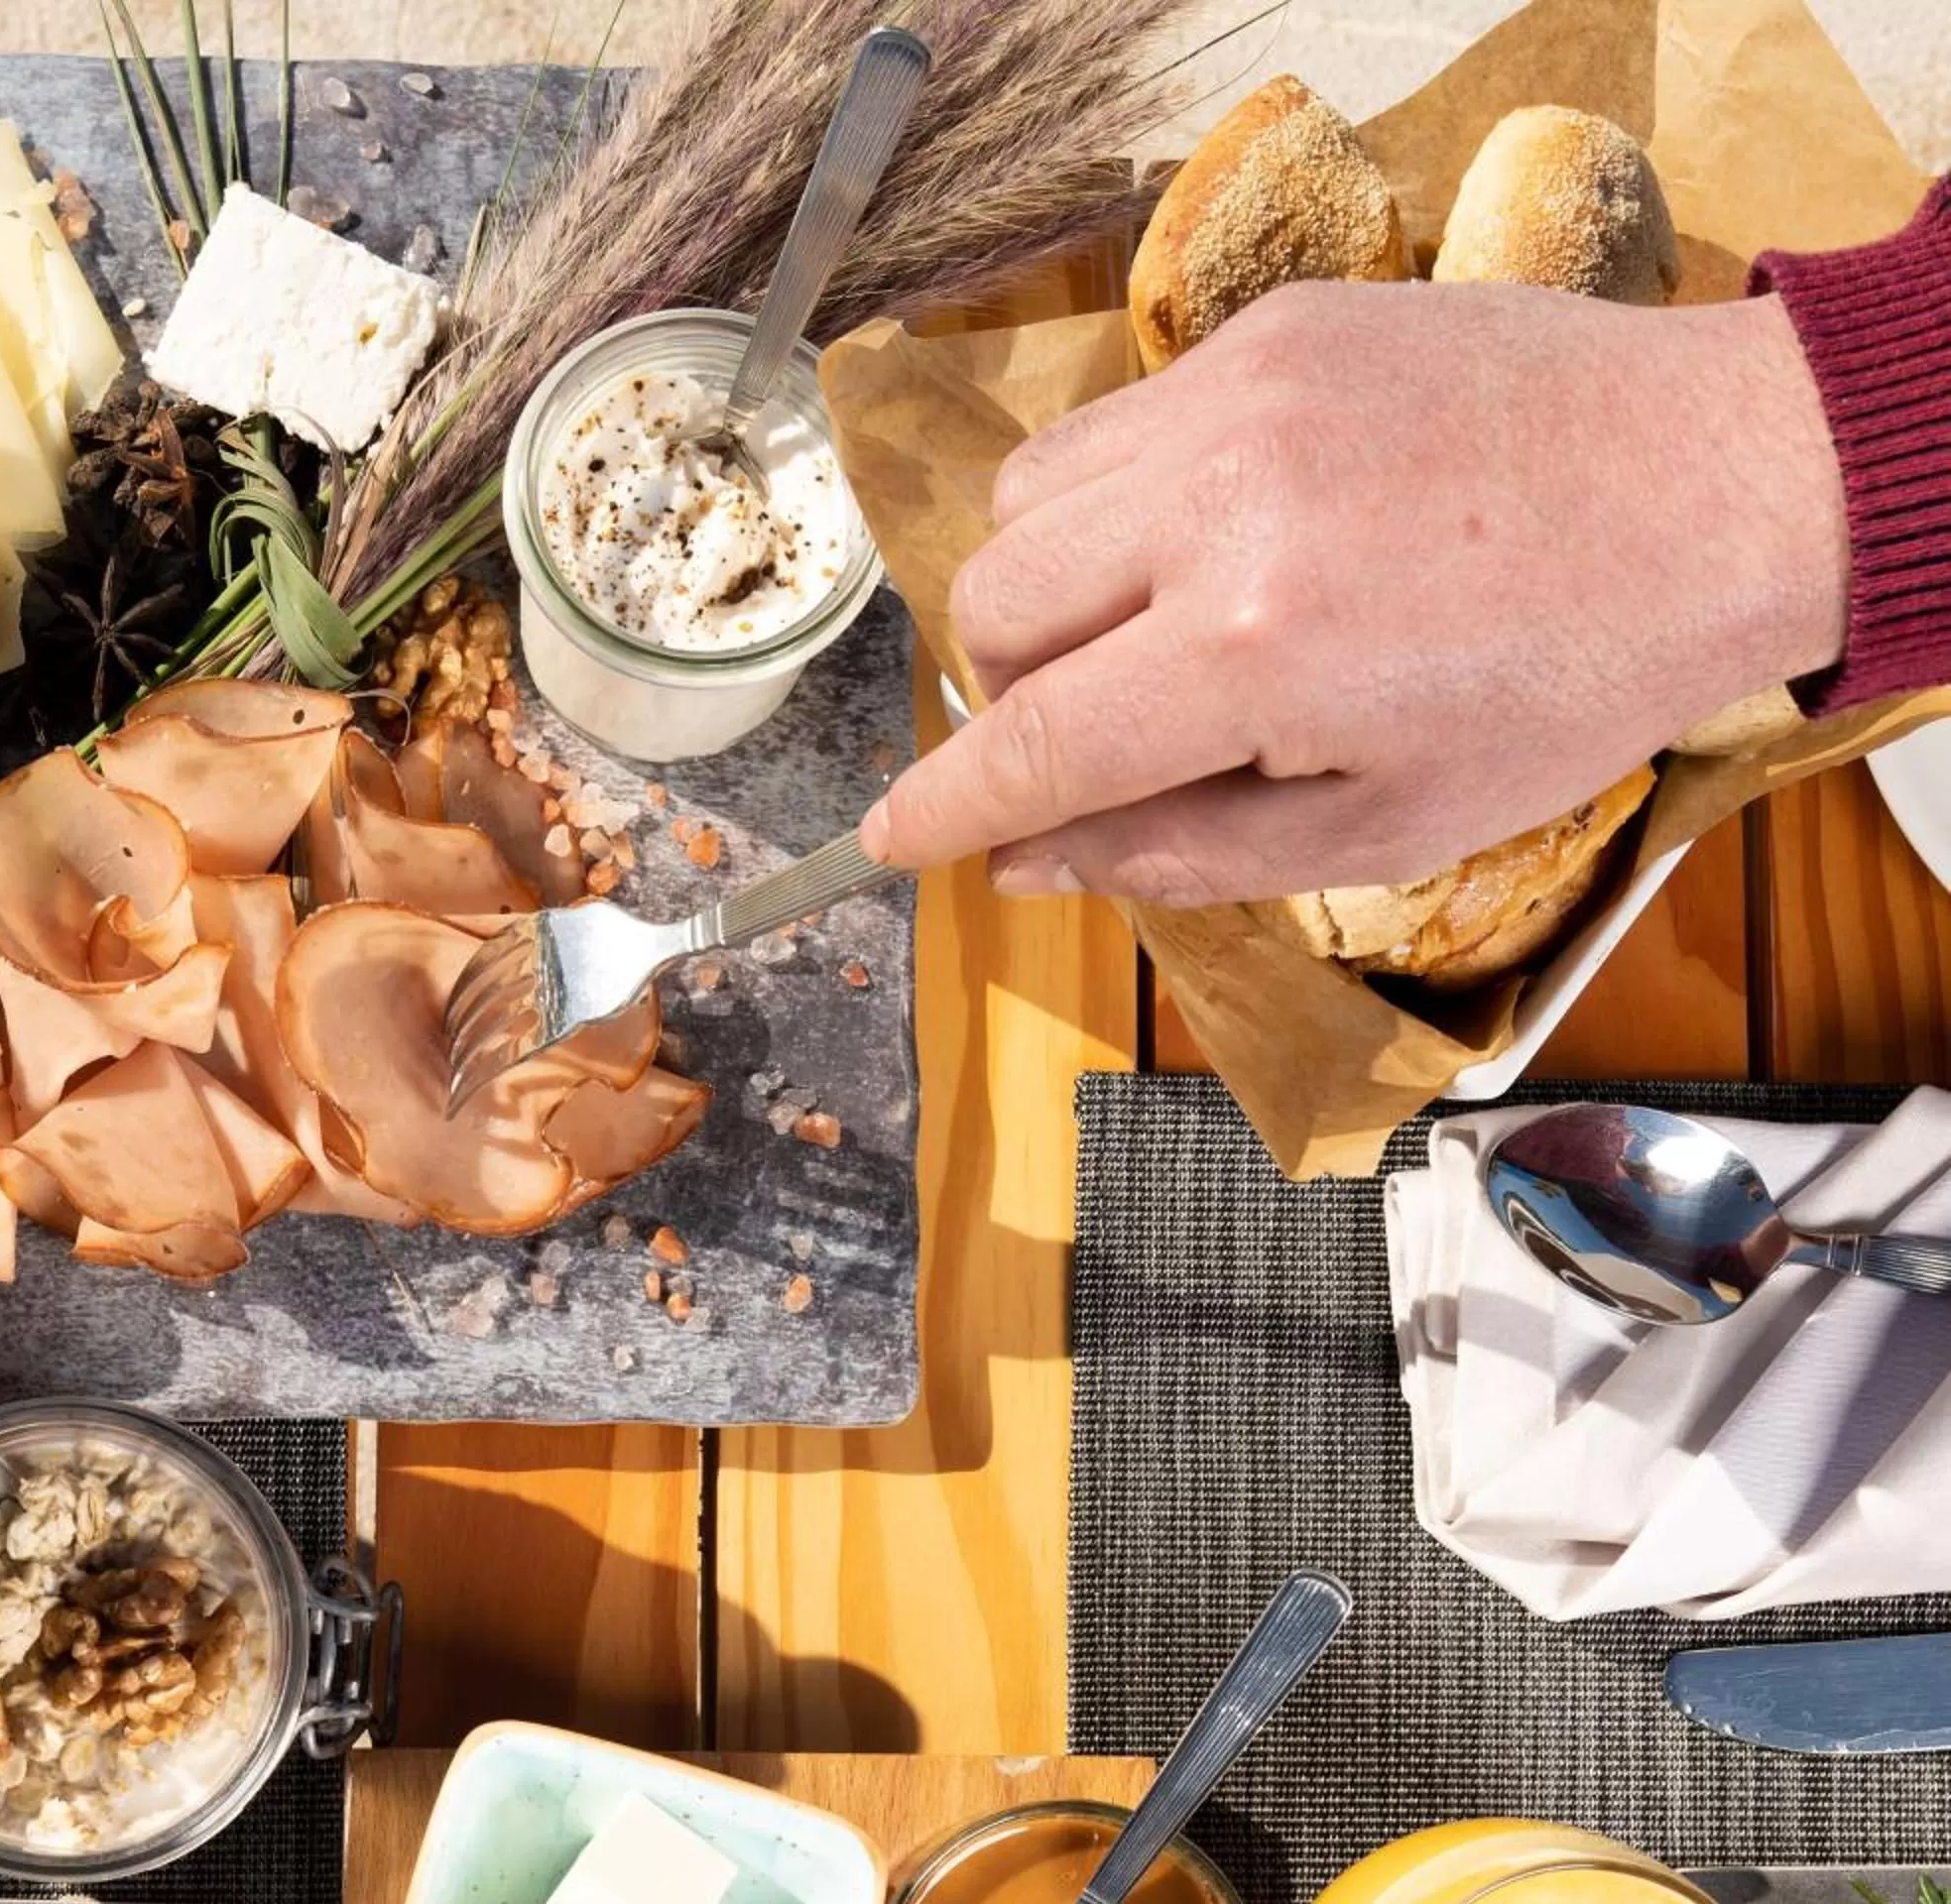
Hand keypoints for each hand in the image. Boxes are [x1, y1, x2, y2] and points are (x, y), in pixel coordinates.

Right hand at [859, 280, 1851, 902]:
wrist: (1726, 485)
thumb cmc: (1572, 680)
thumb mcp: (1384, 826)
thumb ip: (1181, 851)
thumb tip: (1033, 862)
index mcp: (1253, 651)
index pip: (1027, 745)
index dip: (943, 809)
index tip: (889, 842)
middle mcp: (1220, 505)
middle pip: (991, 609)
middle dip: (1011, 697)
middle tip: (1097, 737)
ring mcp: (1242, 394)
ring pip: (1027, 502)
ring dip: (1049, 593)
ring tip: (1151, 634)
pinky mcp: (1276, 329)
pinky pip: (1117, 427)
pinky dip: (1123, 504)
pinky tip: (1222, 541)